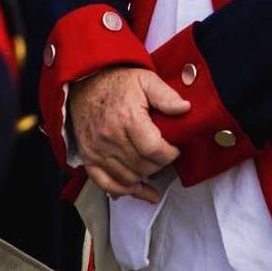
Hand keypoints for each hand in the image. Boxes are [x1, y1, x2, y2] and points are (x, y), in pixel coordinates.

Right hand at [69, 66, 189, 202]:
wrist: (86, 83)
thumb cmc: (118, 82)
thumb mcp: (146, 80)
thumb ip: (166, 96)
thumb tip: (185, 108)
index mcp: (128, 118)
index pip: (154, 149)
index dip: (170, 154)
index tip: (175, 149)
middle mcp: (111, 137)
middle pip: (143, 166)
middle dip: (160, 164)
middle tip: (164, 155)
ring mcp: (98, 150)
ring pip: (128, 178)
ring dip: (145, 177)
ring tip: (154, 168)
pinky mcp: (89, 157)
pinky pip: (106, 183)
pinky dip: (124, 190)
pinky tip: (138, 189)